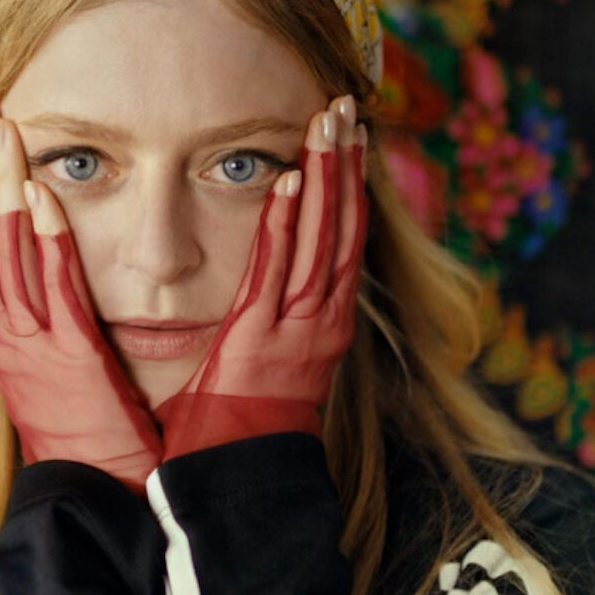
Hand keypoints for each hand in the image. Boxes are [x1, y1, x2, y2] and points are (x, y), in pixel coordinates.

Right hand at [0, 101, 163, 493]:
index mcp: (4, 332)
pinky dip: (45, 239)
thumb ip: (52, 318)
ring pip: (6, 253)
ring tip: (0, 132)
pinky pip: (53, 289)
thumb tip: (51, 272)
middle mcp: (5, 335)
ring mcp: (29, 348)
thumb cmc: (91, 433)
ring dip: (2, 188)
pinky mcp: (65, 362)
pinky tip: (43, 195)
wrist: (99, 497)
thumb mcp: (61, 366)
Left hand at [153, 95, 367, 460]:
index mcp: (323, 327)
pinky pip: (275, 273)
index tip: (351, 136)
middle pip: (341, 228)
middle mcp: (320, 323)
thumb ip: (278, 327)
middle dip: (345, 163)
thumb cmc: (247, 437)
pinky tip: (287, 181)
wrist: (242, 491)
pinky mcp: (259, 342)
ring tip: (329, 121)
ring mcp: (295, 332)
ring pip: (319, 241)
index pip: (344, 241)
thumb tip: (276, 298)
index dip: (349, 185)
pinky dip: (285, 226)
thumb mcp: (273, 371)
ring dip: (324, 177)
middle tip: (348, 104)